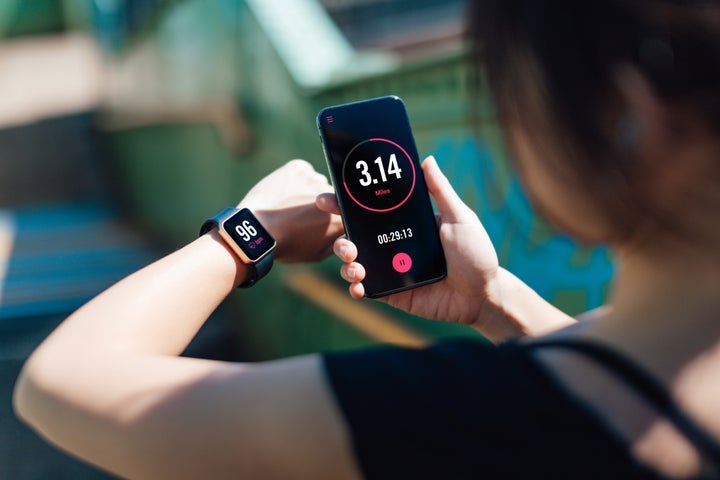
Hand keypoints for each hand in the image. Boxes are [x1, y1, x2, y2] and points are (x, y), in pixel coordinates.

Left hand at [239, 159, 343, 262]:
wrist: (257, 230)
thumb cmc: (287, 245)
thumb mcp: (317, 253)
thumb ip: (335, 240)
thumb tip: (343, 233)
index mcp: (341, 217)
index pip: (345, 211)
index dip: (333, 216)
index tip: (319, 222)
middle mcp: (333, 194)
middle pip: (332, 195)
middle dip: (322, 203)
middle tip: (301, 215)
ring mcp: (315, 178)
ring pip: (316, 183)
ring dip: (307, 191)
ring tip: (287, 206)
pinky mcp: (299, 167)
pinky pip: (302, 171)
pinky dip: (294, 179)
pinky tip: (282, 194)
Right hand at [317, 155, 504, 332]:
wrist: (483, 294)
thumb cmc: (475, 253)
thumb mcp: (459, 217)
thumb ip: (440, 191)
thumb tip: (426, 159)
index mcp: (404, 223)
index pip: (369, 210)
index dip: (345, 203)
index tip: (327, 198)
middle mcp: (392, 245)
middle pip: (354, 237)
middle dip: (339, 238)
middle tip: (346, 241)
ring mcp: (390, 270)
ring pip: (355, 263)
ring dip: (345, 262)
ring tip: (354, 263)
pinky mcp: (392, 293)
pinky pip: (367, 289)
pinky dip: (356, 288)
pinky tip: (358, 286)